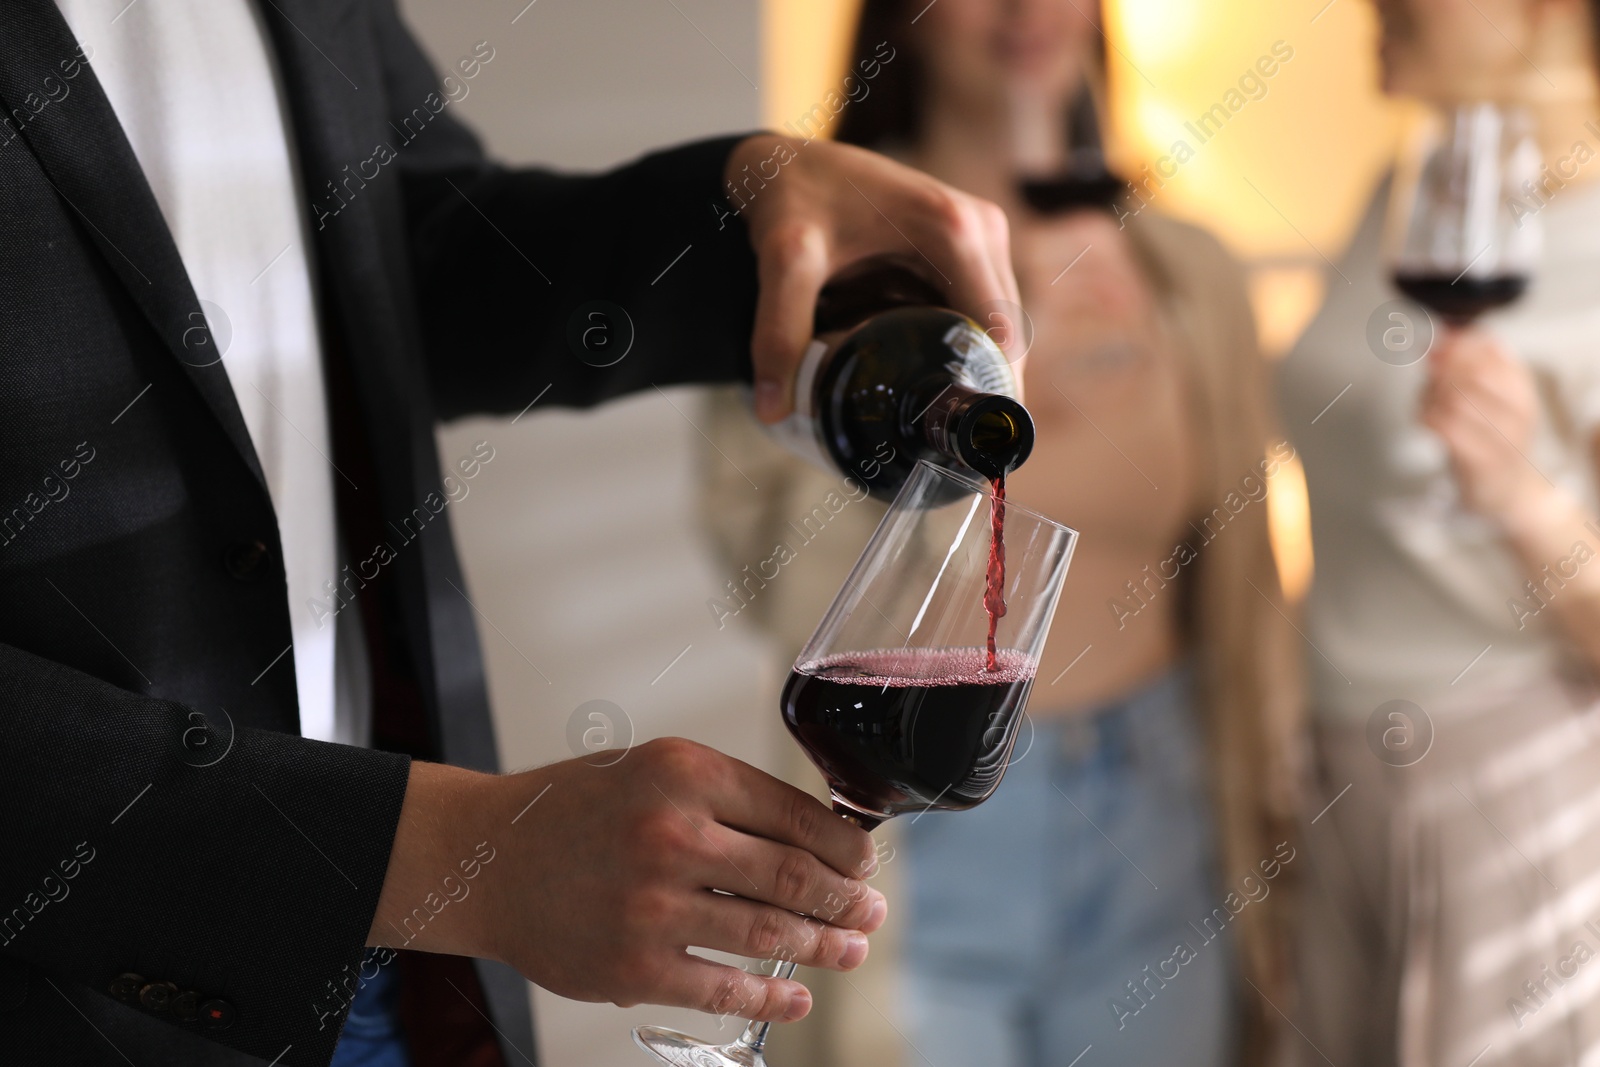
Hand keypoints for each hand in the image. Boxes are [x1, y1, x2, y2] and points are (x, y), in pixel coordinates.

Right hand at [370, 739, 885, 1022]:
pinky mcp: (634, 967)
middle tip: (872, 912)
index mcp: (683, 773)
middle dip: (846, 900)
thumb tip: (814, 836)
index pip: (793, 812)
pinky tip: (796, 995)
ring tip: (850, 951)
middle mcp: (670, 834)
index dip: (845, 845)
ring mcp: (652, 905)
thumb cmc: (575, 811)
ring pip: (767, 933)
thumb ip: (724, 796)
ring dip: (822, 947)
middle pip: (792, 875)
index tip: (866, 862)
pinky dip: (771, 997)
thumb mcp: (651, 771)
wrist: (487, 861)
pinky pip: (724, 988)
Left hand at [728, 134, 1020, 421]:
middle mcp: (979, 227)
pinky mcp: (965, 248)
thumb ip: (778, 331)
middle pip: (1008, 332)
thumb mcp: (784, 261)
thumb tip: (775, 409)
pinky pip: (978, 309)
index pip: (1000, 330)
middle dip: (985, 388)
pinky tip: (934, 384)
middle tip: (952, 449)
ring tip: (942, 426)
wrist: (785, 159)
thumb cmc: (790, 194)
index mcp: (952, 230)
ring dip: (976, 370)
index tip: (969, 442)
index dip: (992, 389)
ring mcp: (978, 236)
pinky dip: (960, 347)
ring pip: (998, 324)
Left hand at [1419, 327, 1549, 521]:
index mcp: (1523, 387)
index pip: (1492, 349)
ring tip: (1426, 401)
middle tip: (1429, 376)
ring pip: (1453, 398)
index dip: (1457, 342)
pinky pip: (1444, 428)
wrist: (1507, 490)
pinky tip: (1424, 419)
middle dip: (1440, 369)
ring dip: (1428, 395)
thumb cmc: (1491, 437)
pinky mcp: (1480, 461)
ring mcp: (1502, 437)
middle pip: (1471, 372)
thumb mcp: (1490, 395)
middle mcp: (1519, 410)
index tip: (1437, 346)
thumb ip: (1468, 364)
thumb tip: (1442, 333)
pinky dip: (1425, 417)